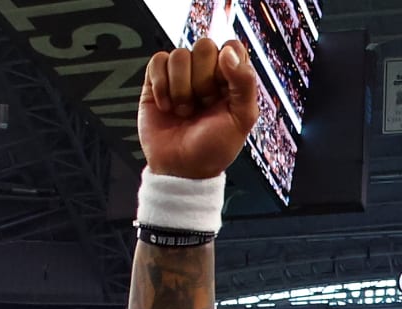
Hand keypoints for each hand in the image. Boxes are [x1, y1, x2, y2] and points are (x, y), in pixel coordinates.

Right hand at [139, 39, 259, 179]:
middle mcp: (206, 73)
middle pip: (204, 47)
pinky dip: (161, 86)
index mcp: (231, 79)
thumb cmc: (213, 148)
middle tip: (203, 104)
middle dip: (203, 80)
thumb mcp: (242, 119)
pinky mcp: (157, 81)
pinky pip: (157, 61)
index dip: (227, 65)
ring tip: (185, 110)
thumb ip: (244, 83)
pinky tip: (167, 106)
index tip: (223, 90)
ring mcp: (181, 76)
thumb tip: (228, 53)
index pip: (232, 46)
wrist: (181, 169)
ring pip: (179, 55)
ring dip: (181, 88)